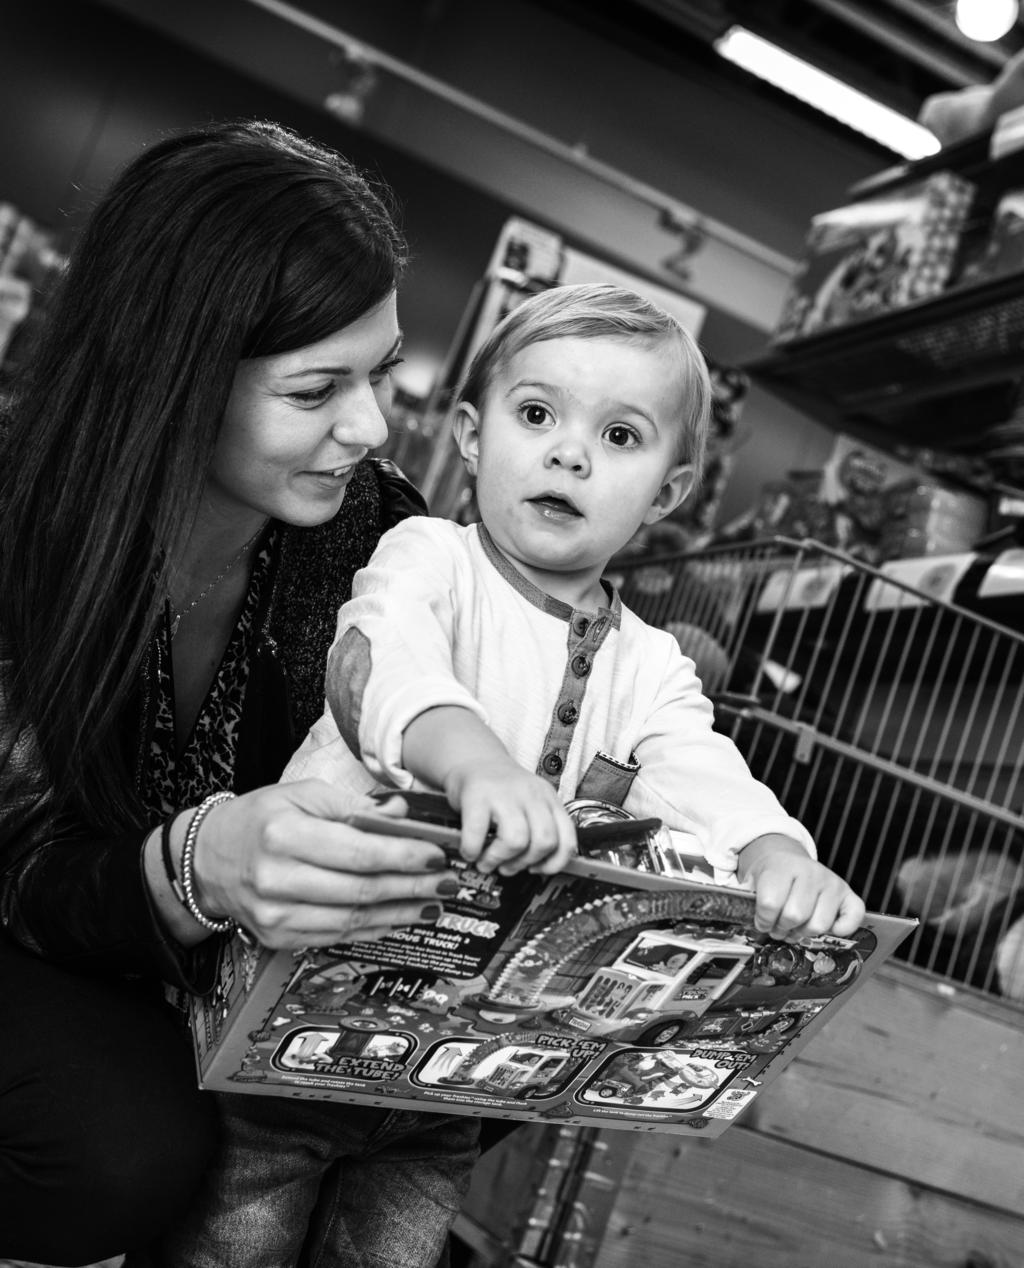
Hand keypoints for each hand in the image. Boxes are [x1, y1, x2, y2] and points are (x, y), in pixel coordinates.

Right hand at [182, 782, 458, 948]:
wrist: (208, 859)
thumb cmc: (260, 820)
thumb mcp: (302, 796)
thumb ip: (354, 807)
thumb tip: (403, 818)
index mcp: (283, 836)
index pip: (358, 852)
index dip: (404, 857)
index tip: (438, 855)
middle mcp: (277, 880)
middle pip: (361, 890)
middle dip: (413, 887)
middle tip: (449, 883)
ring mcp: (276, 915)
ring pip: (353, 920)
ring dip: (401, 913)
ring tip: (434, 904)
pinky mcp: (278, 937)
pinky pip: (337, 936)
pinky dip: (374, 929)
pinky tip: (400, 918)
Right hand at [444, 759, 576, 875]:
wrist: (473, 760)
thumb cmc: (501, 791)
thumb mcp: (530, 803)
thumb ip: (539, 829)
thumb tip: (536, 868)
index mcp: (549, 799)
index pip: (567, 839)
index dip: (554, 863)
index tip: (537, 869)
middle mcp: (531, 794)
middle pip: (545, 841)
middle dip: (525, 863)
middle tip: (508, 867)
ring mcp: (504, 794)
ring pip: (516, 841)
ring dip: (499, 860)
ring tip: (488, 861)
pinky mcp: (477, 795)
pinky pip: (478, 834)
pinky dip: (472, 851)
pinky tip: (470, 851)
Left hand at [736, 834, 865, 939]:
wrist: (784, 856)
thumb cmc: (770, 875)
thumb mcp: (754, 882)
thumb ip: (752, 904)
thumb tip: (756, 929)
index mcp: (782, 866)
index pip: (770, 903)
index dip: (762, 920)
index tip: (761, 922)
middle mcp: (809, 872)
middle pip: (794, 916)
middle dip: (781, 928)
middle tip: (777, 927)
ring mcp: (830, 882)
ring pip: (818, 924)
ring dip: (803, 933)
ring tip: (794, 928)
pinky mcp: (847, 892)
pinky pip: (853, 916)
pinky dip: (842, 928)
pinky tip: (828, 928)